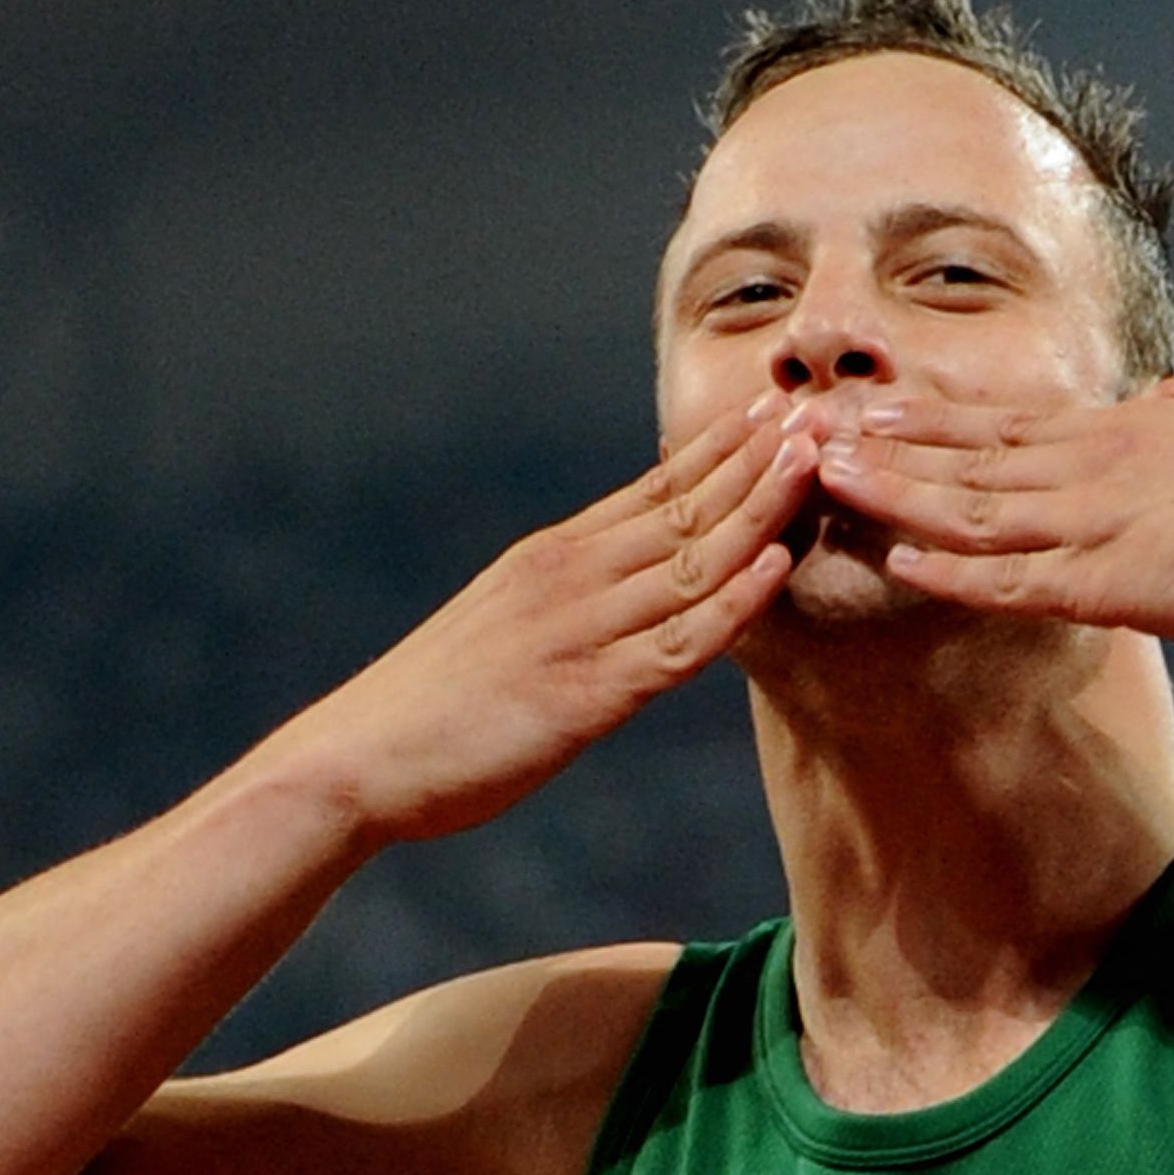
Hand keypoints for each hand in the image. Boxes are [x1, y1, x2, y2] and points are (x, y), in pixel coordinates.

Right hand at [278, 395, 815, 838]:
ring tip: (816, 463)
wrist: (354, 762)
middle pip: (683, 510)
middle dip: (756, 461)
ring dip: (760, 510)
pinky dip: (732, 603)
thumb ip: (563, 606)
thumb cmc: (427, 712)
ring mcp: (579, 633)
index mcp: (549, 560)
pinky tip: (776, 568)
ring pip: (691, 562)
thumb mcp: (500, 632)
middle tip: (818, 412)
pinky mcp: (584, 695)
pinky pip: (677, 644)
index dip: (719, 452)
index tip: (772, 412)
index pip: (652, 491)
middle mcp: (568, 580)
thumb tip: (619, 593)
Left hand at [810, 377, 1173, 644]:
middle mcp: (1094, 464)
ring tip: (824, 479)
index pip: (1013, 418)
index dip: (938, 415)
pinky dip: (945, 574)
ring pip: (967, 506)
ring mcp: (1091, 520)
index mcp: (1131, 431)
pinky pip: (1004, 579)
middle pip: (967, 451)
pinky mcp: (1101, 581)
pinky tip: (893, 567)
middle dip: (884, 443)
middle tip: (811, 430)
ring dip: (891, 494)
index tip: (879, 403)